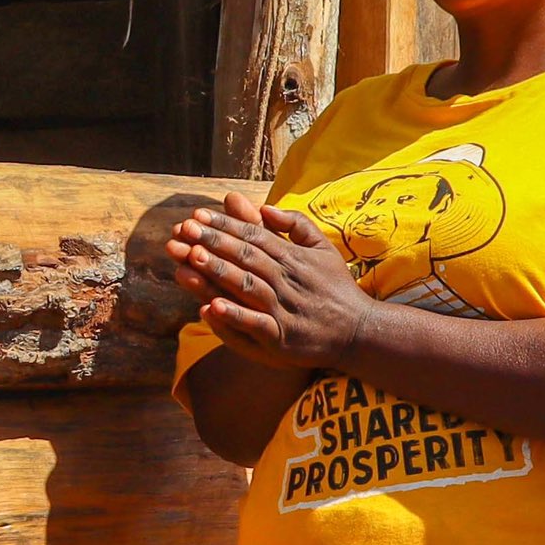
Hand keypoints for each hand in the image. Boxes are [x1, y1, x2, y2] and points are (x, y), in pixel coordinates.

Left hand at [165, 190, 374, 370]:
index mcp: (292, 258)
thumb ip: (294, 225)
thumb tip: (264, 207)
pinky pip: (255, 325)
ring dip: (218, 272)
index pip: (253, 236)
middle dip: (213, 242)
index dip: (224, 225)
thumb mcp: (322, 248)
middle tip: (184, 229)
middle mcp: (286, 280)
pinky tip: (210, 308)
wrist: (359, 331)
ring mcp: (284, 309)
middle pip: (245, 256)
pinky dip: (234, 316)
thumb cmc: (336, 288)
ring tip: (191, 257)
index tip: (197, 216)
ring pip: (247, 286)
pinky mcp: (283, 337)